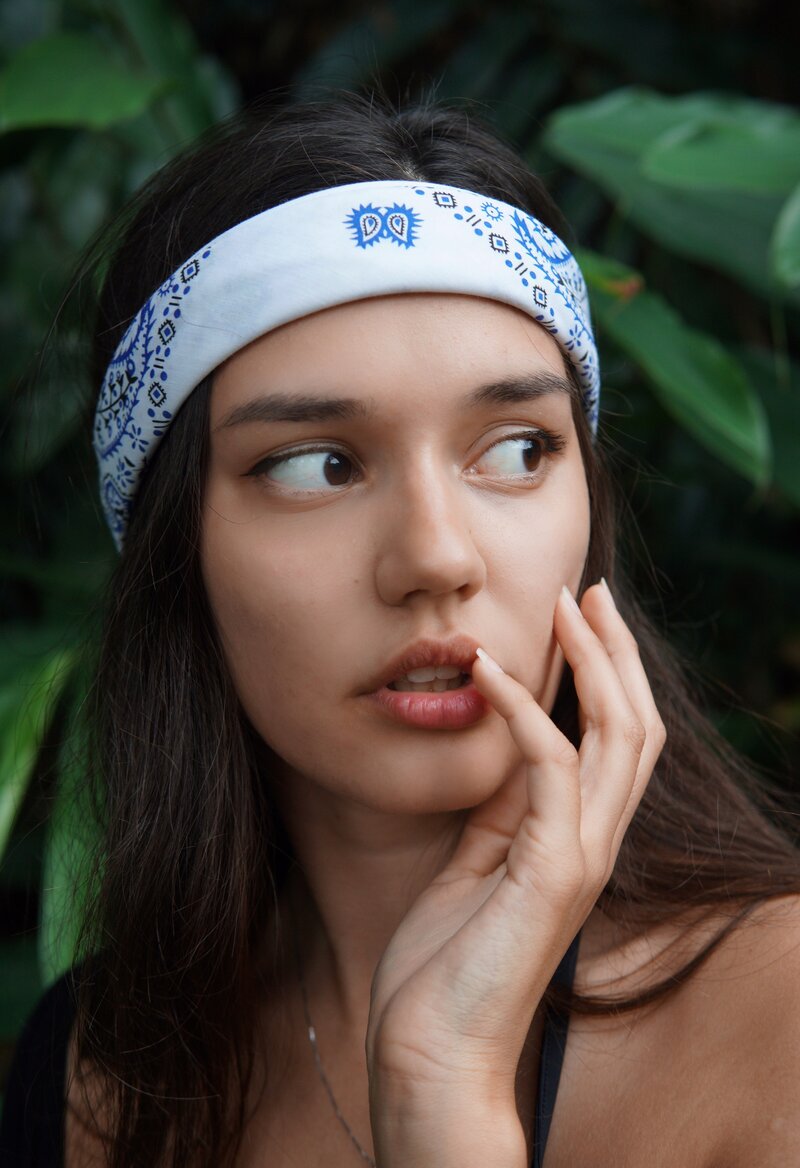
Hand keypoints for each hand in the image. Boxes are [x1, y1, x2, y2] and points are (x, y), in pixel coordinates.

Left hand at [366, 580, 665, 1108]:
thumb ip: (503, 806)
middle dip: (616, 651)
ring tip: (565, 604)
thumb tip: (509, 740)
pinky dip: (527, 713)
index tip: (577, 614)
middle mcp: (596, 843)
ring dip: (593, 662)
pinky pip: (553, 770)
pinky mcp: (552, 873)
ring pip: (618, 737)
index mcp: (578, 838)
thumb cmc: (445, 960)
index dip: (607, 672)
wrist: (431, 1050)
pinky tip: (494, 675)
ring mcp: (581, 858)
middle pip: (636, 725)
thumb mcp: (477, 860)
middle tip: (588, 588)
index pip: (617, 738)